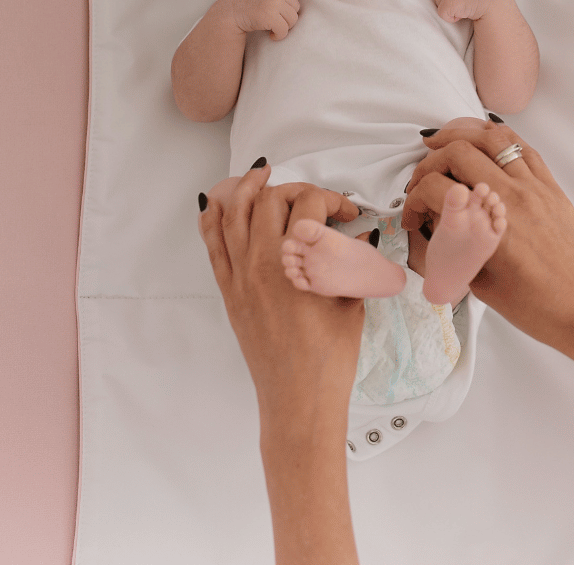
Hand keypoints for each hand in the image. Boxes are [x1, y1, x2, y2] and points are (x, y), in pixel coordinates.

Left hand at [198, 166, 362, 419]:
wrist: (298, 399)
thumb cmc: (329, 358)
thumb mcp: (352, 302)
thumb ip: (352, 263)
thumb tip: (361, 235)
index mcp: (296, 266)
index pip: (307, 206)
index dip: (331, 199)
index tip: (347, 213)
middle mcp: (261, 266)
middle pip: (269, 200)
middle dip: (295, 189)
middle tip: (314, 201)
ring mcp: (239, 278)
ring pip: (233, 214)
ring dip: (246, 188)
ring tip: (260, 174)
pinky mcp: (229, 292)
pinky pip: (212, 244)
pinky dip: (213, 217)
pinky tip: (220, 202)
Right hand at [222, 0, 301, 41]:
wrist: (229, 13)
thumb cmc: (248, 2)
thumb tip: (300, 0)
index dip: (289, 2)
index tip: (278, 8)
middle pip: (296, 7)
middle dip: (287, 15)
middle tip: (273, 19)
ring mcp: (273, 2)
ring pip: (293, 19)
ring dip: (284, 26)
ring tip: (272, 26)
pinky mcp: (270, 17)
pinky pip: (284, 30)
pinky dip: (279, 35)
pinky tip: (271, 34)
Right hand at [403, 121, 573, 358]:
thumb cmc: (538, 307)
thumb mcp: (482, 284)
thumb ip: (457, 250)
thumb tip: (439, 228)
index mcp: (491, 227)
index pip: (438, 190)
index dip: (413, 200)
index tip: (413, 216)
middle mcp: (514, 199)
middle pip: (460, 153)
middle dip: (430, 161)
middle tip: (420, 177)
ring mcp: (537, 189)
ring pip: (494, 138)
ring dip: (461, 132)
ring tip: (442, 139)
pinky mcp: (553, 189)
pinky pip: (524, 149)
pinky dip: (498, 137)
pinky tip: (483, 140)